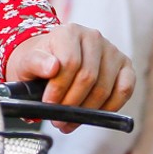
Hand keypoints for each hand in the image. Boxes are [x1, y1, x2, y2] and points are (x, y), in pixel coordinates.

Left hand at [6, 23, 134, 131]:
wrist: (50, 61)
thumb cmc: (39, 63)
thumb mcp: (27, 62)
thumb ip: (35, 63)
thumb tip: (53, 67)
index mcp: (69, 32)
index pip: (70, 62)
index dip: (59, 88)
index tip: (48, 103)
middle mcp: (93, 37)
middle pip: (88, 77)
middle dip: (72, 104)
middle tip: (58, 119)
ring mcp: (112, 50)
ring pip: (104, 88)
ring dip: (87, 111)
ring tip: (70, 120)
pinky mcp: (125, 65)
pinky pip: (124, 90)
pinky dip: (110, 107)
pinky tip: (93, 115)